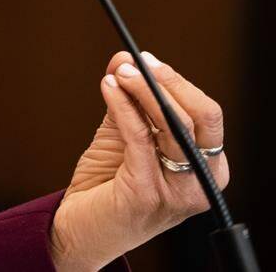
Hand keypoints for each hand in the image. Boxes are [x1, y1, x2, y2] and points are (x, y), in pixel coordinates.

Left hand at [48, 51, 228, 270]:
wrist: (81, 228)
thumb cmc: (107, 184)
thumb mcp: (122, 135)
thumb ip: (129, 100)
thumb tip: (124, 59)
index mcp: (205, 167)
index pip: (207, 116)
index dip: (177, 83)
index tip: (147, 60)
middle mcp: (200, 182)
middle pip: (201, 118)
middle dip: (168, 83)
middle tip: (135, 63)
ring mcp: (177, 191)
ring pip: (173, 125)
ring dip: (143, 90)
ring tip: (118, 73)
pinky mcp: (146, 194)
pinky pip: (139, 137)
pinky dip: (123, 106)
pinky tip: (108, 89)